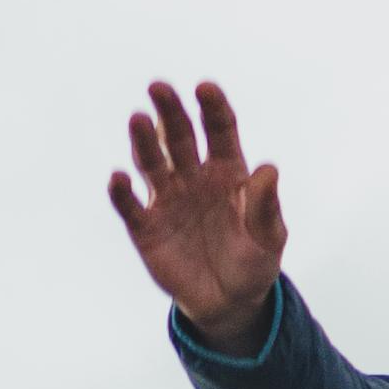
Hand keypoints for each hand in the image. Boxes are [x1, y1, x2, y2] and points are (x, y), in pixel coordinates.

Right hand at [109, 80, 287, 353]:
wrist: (230, 302)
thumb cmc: (253, 262)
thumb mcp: (269, 237)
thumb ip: (265, 205)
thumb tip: (268, 169)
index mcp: (229, 173)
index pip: (220, 132)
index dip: (212, 109)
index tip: (205, 87)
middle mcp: (194, 178)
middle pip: (180, 138)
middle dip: (171, 113)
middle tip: (160, 87)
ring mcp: (168, 200)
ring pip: (152, 163)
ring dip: (144, 141)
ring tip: (139, 119)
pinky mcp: (146, 226)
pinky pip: (130, 205)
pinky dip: (123, 191)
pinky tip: (119, 178)